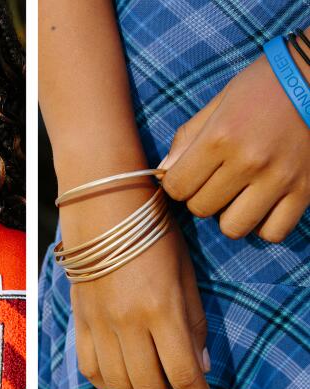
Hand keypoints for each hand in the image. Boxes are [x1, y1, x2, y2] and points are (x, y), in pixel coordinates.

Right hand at [70, 222, 223, 388]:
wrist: (103, 212)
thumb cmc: (154, 237)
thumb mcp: (186, 277)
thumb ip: (193, 325)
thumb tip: (199, 369)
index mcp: (161, 311)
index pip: (183, 376)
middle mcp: (127, 324)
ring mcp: (98, 325)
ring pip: (119, 386)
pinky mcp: (80, 321)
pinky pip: (90, 369)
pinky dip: (110, 386)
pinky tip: (125, 386)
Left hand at [161, 54, 309, 242]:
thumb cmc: (265, 85)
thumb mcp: (220, 102)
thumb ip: (188, 137)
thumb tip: (162, 171)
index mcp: (221, 137)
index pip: (176, 186)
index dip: (176, 183)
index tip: (187, 174)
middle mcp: (249, 162)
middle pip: (201, 209)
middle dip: (201, 197)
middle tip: (215, 180)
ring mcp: (280, 179)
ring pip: (233, 228)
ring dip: (230, 215)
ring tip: (239, 195)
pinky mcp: (307, 191)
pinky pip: (272, 232)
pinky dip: (264, 224)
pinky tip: (263, 204)